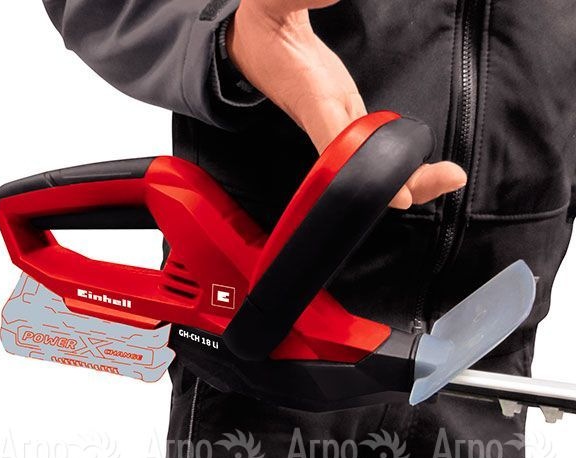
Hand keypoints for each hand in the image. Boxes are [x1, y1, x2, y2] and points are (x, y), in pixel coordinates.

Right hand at [227, 0, 466, 207]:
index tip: (397, 191)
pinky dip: (400, 160)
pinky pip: (373, 148)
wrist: (254, 45)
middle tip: (451, 176)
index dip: (363, 168)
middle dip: (401, 181)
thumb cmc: (260, 26)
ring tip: (451, 175)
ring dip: (407, 176)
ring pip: (370, 164)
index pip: (336, 138)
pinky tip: (427, 165)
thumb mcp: (269, 4)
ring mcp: (337, 122)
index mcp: (310, 94)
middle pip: (361, 168)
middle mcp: (325, 118)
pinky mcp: (345, 116)